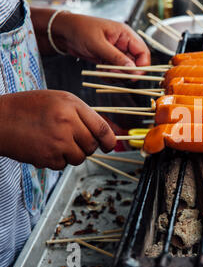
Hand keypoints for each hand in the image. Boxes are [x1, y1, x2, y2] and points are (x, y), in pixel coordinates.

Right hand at [0, 90, 115, 169]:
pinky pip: (63, 165)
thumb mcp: (58, 100)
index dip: (109, 141)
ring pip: (79, 158)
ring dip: (71, 154)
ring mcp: (57, 141)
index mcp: (72, 105)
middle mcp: (67, 122)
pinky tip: (43, 148)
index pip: (102, 128)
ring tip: (55, 142)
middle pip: (92, 146)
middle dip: (86, 146)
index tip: (109, 146)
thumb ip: (82, 114)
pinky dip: (56, 160)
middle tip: (71, 140)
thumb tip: (104, 135)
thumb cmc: (28, 108)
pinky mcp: (47, 157)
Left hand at [53, 13, 150, 72]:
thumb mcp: (98, 44)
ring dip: (117, 75)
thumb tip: (132, 69)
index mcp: (126, 34)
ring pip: (126, 70)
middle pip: (136, 64)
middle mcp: (124, 43)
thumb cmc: (80, 30)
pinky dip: (110, 76)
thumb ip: (116, 57)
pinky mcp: (110, 59)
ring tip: (104, 72)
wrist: (64, 32)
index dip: (141, 66)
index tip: (133, 76)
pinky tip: (100, 72)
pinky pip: (116, 72)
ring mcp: (118, 52)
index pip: (143, 53)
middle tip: (113, 74)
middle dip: (126, 72)